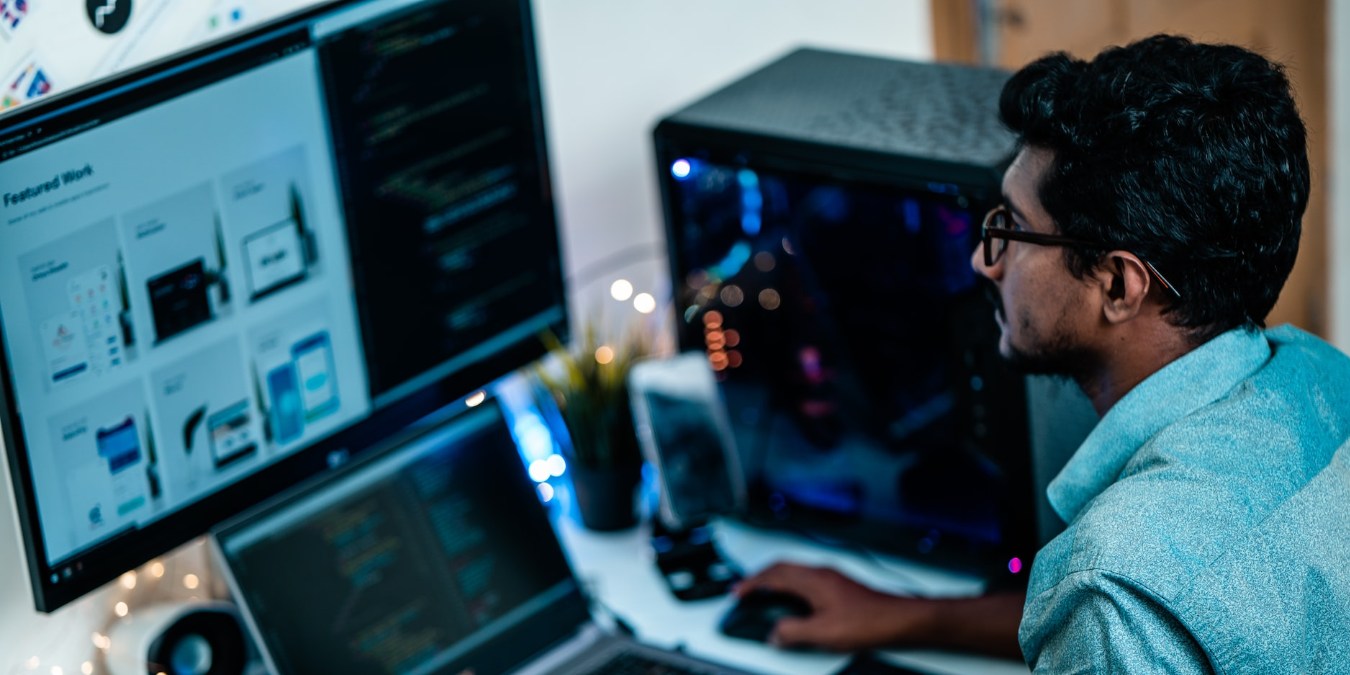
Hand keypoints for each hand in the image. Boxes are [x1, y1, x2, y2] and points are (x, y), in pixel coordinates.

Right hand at [734, 562, 934, 651]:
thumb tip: (774, 633)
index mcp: (813, 580)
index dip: (752, 583)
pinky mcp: (840, 585)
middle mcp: (822, 572)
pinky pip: (807, 578)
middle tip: (746, 589)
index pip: (773, 575)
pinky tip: (795, 600)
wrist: (899, 619)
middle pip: (782, 567)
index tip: (738, 591)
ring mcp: (832, 577)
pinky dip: (792, 585)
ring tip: (765, 592)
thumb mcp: (823, 633)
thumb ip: (793, 632)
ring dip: (776, 579)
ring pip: (795, 571)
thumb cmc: (869, 621)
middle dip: (760, 577)